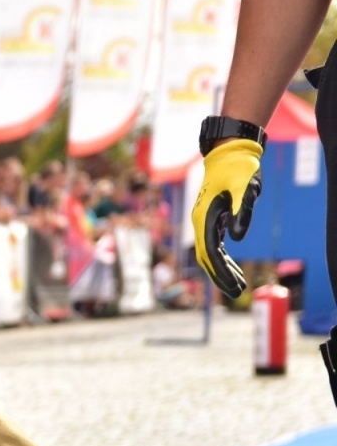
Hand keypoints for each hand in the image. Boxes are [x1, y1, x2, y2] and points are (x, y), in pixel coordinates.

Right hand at [191, 138, 263, 298]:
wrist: (227, 152)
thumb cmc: (238, 168)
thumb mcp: (246, 188)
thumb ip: (243, 212)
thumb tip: (237, 238)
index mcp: (205, 218)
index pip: (211, 253)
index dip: (222, 272)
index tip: (234, 286)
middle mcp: (200, 223)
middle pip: (207, 258)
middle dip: (221, 277)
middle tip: (237, 292)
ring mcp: (203, 222)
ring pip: (209, 254)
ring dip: (223, 270)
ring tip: (239, 285)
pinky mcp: (211, 219)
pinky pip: (214, 246)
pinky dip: (224, 259)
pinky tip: (234, 268)